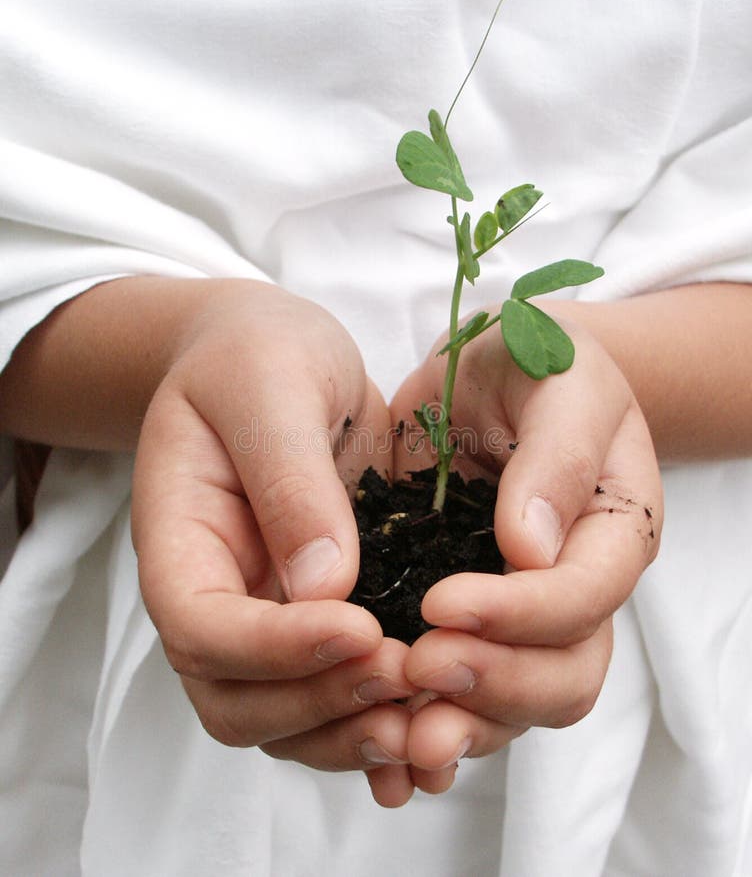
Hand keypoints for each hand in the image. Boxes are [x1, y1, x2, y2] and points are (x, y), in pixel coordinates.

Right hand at [132, 280, 414, 806]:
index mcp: (180, 539)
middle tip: (409, 676)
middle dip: (321, 705)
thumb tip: (325, 586)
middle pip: (236, 701)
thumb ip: (288, 479)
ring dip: (354, 732)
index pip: (203, 628)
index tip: (360, 627)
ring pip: (286, 721)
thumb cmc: (255, 355)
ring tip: (433, 718)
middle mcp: (218, 595)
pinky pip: (334, 696)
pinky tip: (435, 727)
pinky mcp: (318, 617)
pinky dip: (377, 723)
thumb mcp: (269, 388)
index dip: (275, 647)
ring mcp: (264, 615)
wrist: (267, 357)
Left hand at [390, 309, 661, 791]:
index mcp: (611, 532)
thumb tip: (531, 549)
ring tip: (398, 738)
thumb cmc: (538, 364)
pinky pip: (458, 691)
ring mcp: (517, 612)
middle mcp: (572, 588)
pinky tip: (382, 750)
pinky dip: (424, 724)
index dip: (523, 614)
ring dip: (460, 727)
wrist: (493, 372)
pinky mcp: (460, 617)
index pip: (586, 596)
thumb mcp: (561, 381)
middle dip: (494, 685)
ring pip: (513, 702)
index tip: (445, 603)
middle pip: (563, 673)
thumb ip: (556, 456)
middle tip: (418, 674)